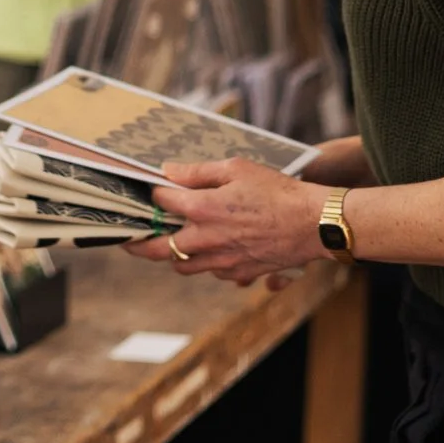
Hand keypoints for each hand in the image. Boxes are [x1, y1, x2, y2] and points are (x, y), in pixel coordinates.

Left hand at [123, 158, 328, 286]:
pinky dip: (203, 263)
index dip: (152, 193)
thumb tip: (168, 171)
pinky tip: (207, 251)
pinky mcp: (239, 273)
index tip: (149, 190)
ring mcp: (222, 260)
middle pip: (159, 249)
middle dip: (139, 246)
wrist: (315, 223)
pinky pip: (210, 272)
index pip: (161, 202)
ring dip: (172, 256)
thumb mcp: (237, 168)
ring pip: (182, 267)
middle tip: (128, 243)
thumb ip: (198, 172)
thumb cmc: (278, 191)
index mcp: (203, 208)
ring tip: (167, 246)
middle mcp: (206, 239)